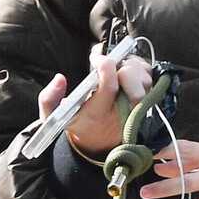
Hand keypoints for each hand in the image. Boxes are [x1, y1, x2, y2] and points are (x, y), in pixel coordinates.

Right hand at [36, 45, 153, 157]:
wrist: (97, 140)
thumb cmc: (76, 121)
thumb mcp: (54, 116)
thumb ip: (49, 99)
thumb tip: (60, 79)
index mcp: (98, 115)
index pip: (110, 88)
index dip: (105, 66)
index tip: (95, 58)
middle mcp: (121, 114)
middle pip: (135, 88)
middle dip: (123, 68)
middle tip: (109, 64)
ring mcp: (137, 109)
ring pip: (145, 82)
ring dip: (131, 66)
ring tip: (115, 66)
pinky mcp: (146, 102)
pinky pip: (149, 79)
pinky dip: (139, 67)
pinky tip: (125, 68)